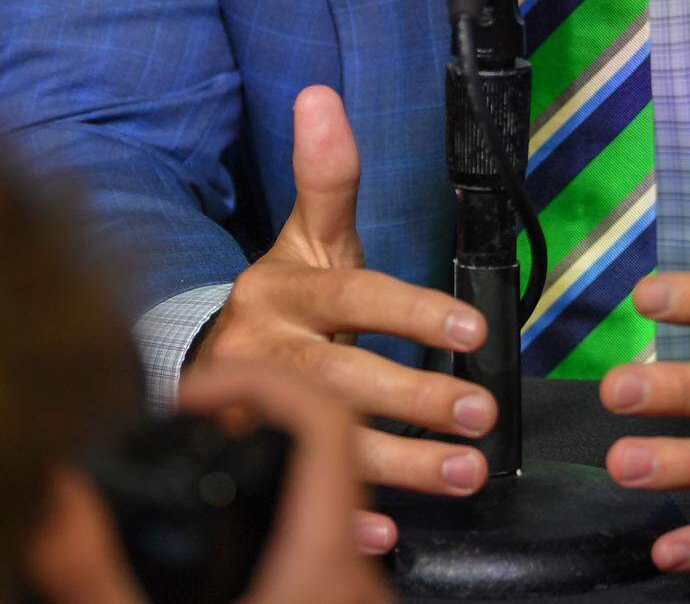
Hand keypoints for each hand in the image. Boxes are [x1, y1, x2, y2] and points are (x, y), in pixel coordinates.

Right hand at [21, 359, 389, 603]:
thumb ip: (95, 575)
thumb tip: (58, 503)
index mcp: (320, 566)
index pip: (323, 418)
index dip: (257, 380)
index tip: (194, 395)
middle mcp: (357, 583)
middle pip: (327, 458)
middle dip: (252, 428)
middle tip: (185, 432)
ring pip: (328, 510)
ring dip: (264, 485)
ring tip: (197, 489)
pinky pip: (322, 558)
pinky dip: (275, 538)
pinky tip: (228, 563)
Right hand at [191, 85, 495, 543]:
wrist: (208, 367)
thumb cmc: (284, 298)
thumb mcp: (306, 235)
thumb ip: (327, 174)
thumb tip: (322, 94)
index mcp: (285, 290)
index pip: (356, 297)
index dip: (413, 315)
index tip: (474, 332)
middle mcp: (266, 351)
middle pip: (344, 379)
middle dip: (415, 401)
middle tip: (480, 416)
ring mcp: (254, 413)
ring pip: (331, 442)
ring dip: (401, 466)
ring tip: (466, 474)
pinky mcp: (251, 464)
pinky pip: (297, 496)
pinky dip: (345, 519)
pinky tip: (386, 533)